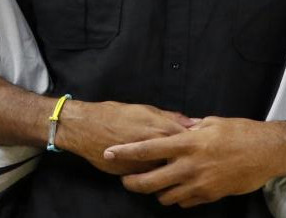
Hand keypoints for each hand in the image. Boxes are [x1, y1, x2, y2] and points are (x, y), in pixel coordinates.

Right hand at [54, 100, 194, 174]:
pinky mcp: (134, 174)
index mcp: (162, 129)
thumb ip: (169, 117)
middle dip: (188, 161)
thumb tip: (191, 122)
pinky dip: (154, 173)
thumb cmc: (112, 114)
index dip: (198, 142)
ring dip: (172, 170)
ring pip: (168, 171)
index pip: (192, 139)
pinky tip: (153, 169)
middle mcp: (157, 147)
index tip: (201, 144)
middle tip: (190, 160)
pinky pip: (151, 176)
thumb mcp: (143, 109)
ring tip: (172, 167)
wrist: (85, 128)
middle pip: (184, 159)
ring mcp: (146, 163)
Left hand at [106, 117, 285, 207]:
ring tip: (154, 183)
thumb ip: (189, 127)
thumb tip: (178, 126)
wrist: (269, 152)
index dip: (124, 152)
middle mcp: (190, 165)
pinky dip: (178, 197)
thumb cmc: (241, 132)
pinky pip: (185, 202)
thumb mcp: (211, 122)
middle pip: (150, 180)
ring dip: (156, 191)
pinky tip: (178, 188)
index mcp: (187, 143)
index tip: (109, 153)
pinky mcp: (211, 195)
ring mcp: (200, 183)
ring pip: (166, 196)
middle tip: (125, 179)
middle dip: (132, 182)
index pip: (147, 149)